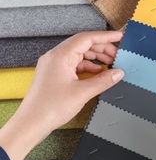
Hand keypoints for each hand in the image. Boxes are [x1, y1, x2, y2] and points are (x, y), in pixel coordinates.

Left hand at [0, 31, 123, 159]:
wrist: (32, 123)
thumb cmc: (50, 107)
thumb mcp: (82, 93)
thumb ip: (103, 81)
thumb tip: (118, 73)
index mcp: (60, 56)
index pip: (86, 39)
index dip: (105, 37)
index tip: (119, 36)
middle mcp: (56, 57)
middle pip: (83, 45)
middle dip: (102, 49)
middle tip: (118, 55)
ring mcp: (54, 65)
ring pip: (80, 55)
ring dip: (96, 58)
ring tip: (111, 64)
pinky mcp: (55, 74)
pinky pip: (75, 65)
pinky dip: (88, 67)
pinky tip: (99, 73)